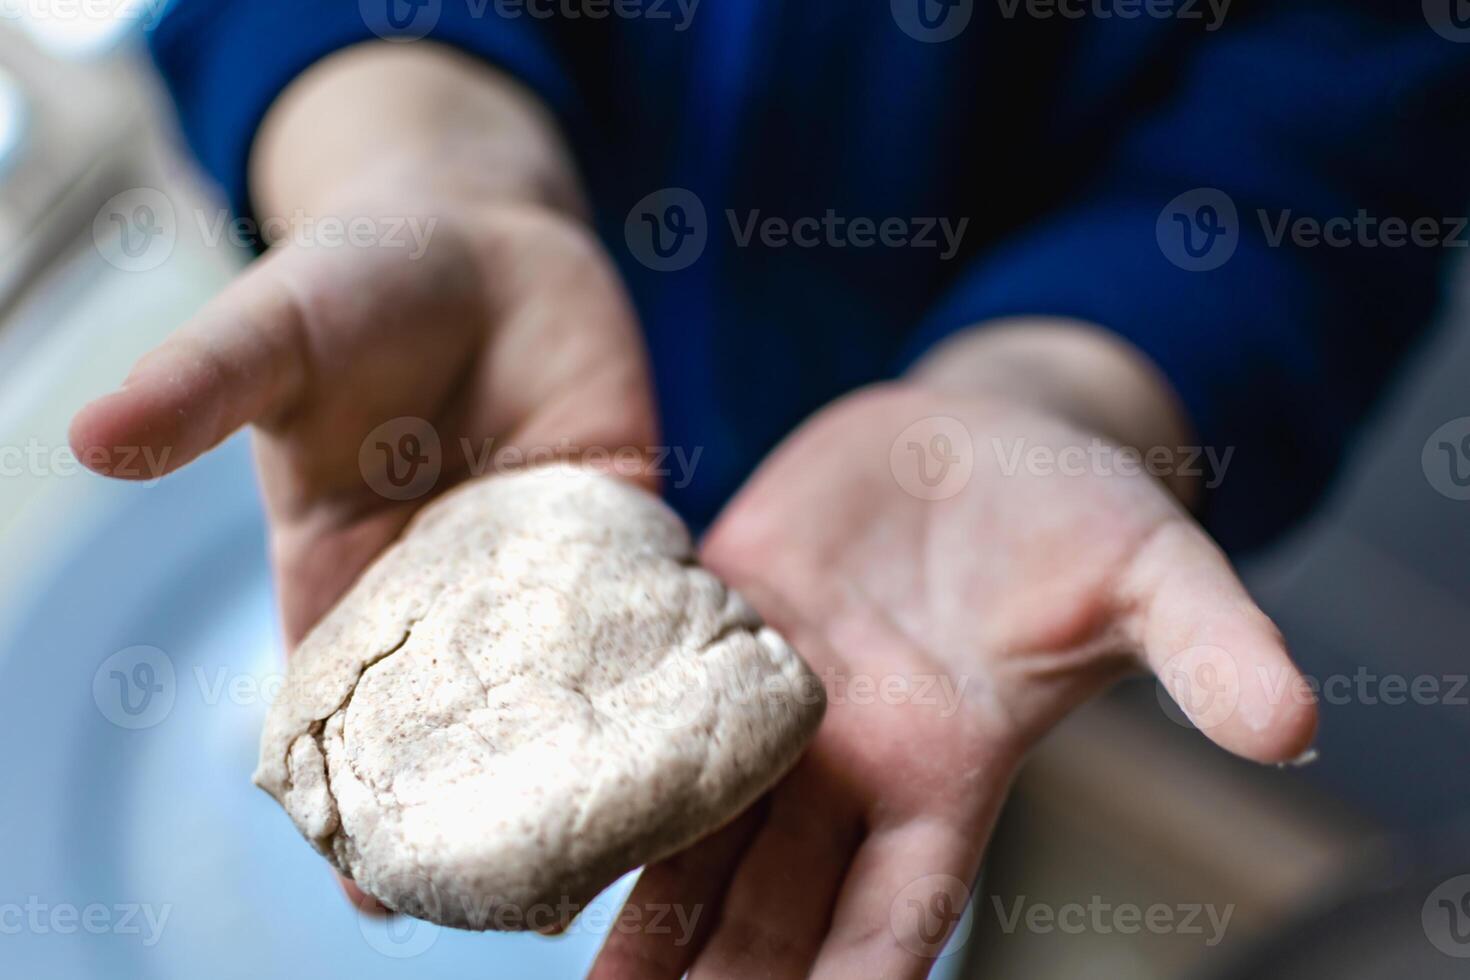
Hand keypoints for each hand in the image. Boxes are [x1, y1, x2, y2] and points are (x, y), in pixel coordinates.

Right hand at [70, 44, 654, 911]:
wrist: (479, 229)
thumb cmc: (358, 281)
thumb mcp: (275, 328)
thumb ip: (203, 383)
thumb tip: (91, 436)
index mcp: (344, 575)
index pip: (341, 715)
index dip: (354, 802)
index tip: (376, 890)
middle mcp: (447, 589)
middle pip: (466, 723)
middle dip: (489, 804)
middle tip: (529, 893)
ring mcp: (542, 560)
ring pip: (567, 679)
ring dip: (594, 748)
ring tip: (629, 833)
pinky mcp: (621, 516)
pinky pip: (652, 598)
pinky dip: (673, 653)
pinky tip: (704, 716)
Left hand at [592, 323, 1316, 978]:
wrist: (982, 433)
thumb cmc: (1078, 511)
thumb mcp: (1154, 566)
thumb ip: (1210, 643)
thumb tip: (1294, 724)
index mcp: (948, 766)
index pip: (896, 907)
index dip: (852, 979)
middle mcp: (848, 755)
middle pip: (772, 895)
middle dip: (714, 973)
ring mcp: (775, 693)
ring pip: (697, 820)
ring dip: (638, 900)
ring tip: (572, 976)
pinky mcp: (720, 618)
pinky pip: (654, 696)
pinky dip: (603, 747)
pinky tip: (535, 788)